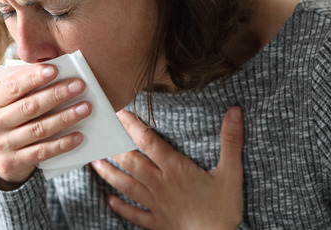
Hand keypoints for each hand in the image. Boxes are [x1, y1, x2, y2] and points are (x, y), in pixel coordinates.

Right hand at [0, 64, 91, 188]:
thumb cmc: (10, 119)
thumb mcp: (8, 102)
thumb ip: (24, 86)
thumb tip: (54, 69)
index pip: (12, 86)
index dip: (33, 77)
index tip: (55, 69)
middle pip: (29, 106)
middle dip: (56, 94)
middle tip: (79, 85)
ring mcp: (1, 145)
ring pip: (39, 129)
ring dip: (65, 117)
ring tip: (85, 108)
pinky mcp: (12, 163)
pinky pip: (42, 151)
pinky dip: (62, 143)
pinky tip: (78, 136)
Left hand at [91, 106, 244, 229]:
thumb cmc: (223, 210)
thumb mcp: (232, 173)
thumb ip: (231, 141)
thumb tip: (234, 111)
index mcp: (175, 169)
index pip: (149, 142)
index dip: (133, 126)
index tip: (120, 113)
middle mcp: (160, 184)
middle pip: (131, 162)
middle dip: (115, 147)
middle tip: (101, 135)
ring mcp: (155, 204)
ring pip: (126, 185)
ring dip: (109, 173)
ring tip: (95, 163)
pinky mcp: (157, 222)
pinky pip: (134, 213)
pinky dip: (120, 207)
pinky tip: (109, 200)